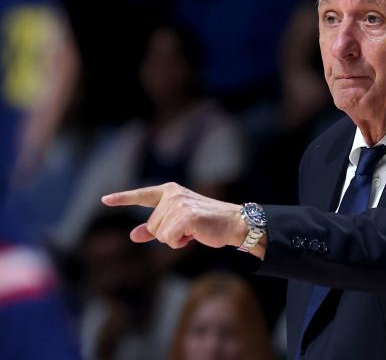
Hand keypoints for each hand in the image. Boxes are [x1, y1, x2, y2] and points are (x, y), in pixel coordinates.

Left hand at [102, 182, 245, 249]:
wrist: (233, 223)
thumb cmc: (207, 223)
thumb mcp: (178, 224)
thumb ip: (155, 228)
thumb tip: (133, 235)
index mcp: (170, 191)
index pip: (142, 195)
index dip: (123, 198)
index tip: (105, 200)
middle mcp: (173, 194)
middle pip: (152, 225)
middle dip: (168, 234)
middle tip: (189, 229)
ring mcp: (179, 204)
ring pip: (159, 234)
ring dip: (175, 239)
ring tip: (194, 230)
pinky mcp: (186, 216)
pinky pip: (169, 239)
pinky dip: (180, 242)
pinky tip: (194, 235)